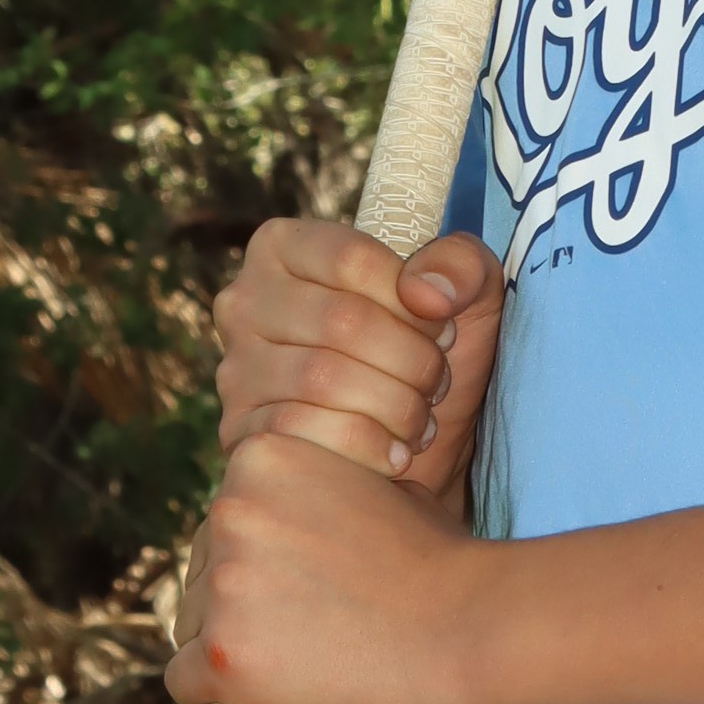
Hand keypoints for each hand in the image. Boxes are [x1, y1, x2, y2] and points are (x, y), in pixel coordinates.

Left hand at [165, 424, 493, 703]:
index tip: (304, 588)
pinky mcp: (223, 653)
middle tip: (309, 632)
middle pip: (201, 575)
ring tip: (304, 662)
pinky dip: (218, 695)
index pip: (222, 525)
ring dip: (234, 648)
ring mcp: (224, 583)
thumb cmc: (441, 560)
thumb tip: (298, 515)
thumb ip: (322, 491)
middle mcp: (228, 510)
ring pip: (191, 629)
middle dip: (242, 606)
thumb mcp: (377, 486)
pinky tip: (264, 695)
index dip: (260, 563)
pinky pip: (184, 682)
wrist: (473, 626)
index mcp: (259, 458)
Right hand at [213, 217, 505, 508]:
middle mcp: (246, 300)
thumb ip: (463, 265)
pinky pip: (300, 433)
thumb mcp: (467, 298)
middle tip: (437, 383)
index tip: (445, 331)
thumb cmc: (429, 360)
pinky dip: (364, 446)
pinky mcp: (238, 432)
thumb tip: (427, 292)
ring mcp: (235, 368)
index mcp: (286, 247)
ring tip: (420, 419)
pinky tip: (395, 455)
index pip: (352, 259)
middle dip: (411, 359)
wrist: (415, 455)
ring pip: (321, 379)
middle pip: (341, 320)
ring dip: (394, 405)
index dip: (412, 301)